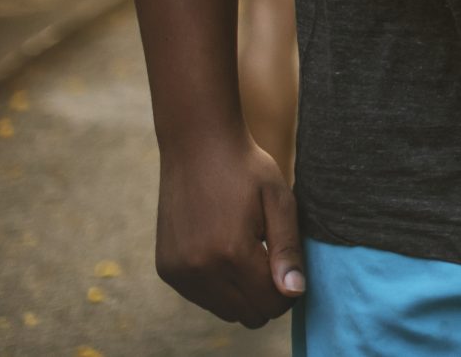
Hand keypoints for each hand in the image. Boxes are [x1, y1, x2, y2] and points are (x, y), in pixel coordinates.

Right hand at [154, 132, 302, 326]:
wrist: (197, 145)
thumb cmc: (247, 169)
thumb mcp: (279, 201)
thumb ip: (287, 250)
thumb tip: (294, 292)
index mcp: (232, 253)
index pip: (271, 303)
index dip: (289, 292)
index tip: (290, 268)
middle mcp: (200, 269)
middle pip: (248, 314)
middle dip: (267, 296)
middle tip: (272, 261)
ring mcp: (179, 272)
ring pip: (225, 311)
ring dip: (242, 293)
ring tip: (248, 253)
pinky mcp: (166, 269)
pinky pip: (202, 298)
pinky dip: (218, 286)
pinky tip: (224, 252)